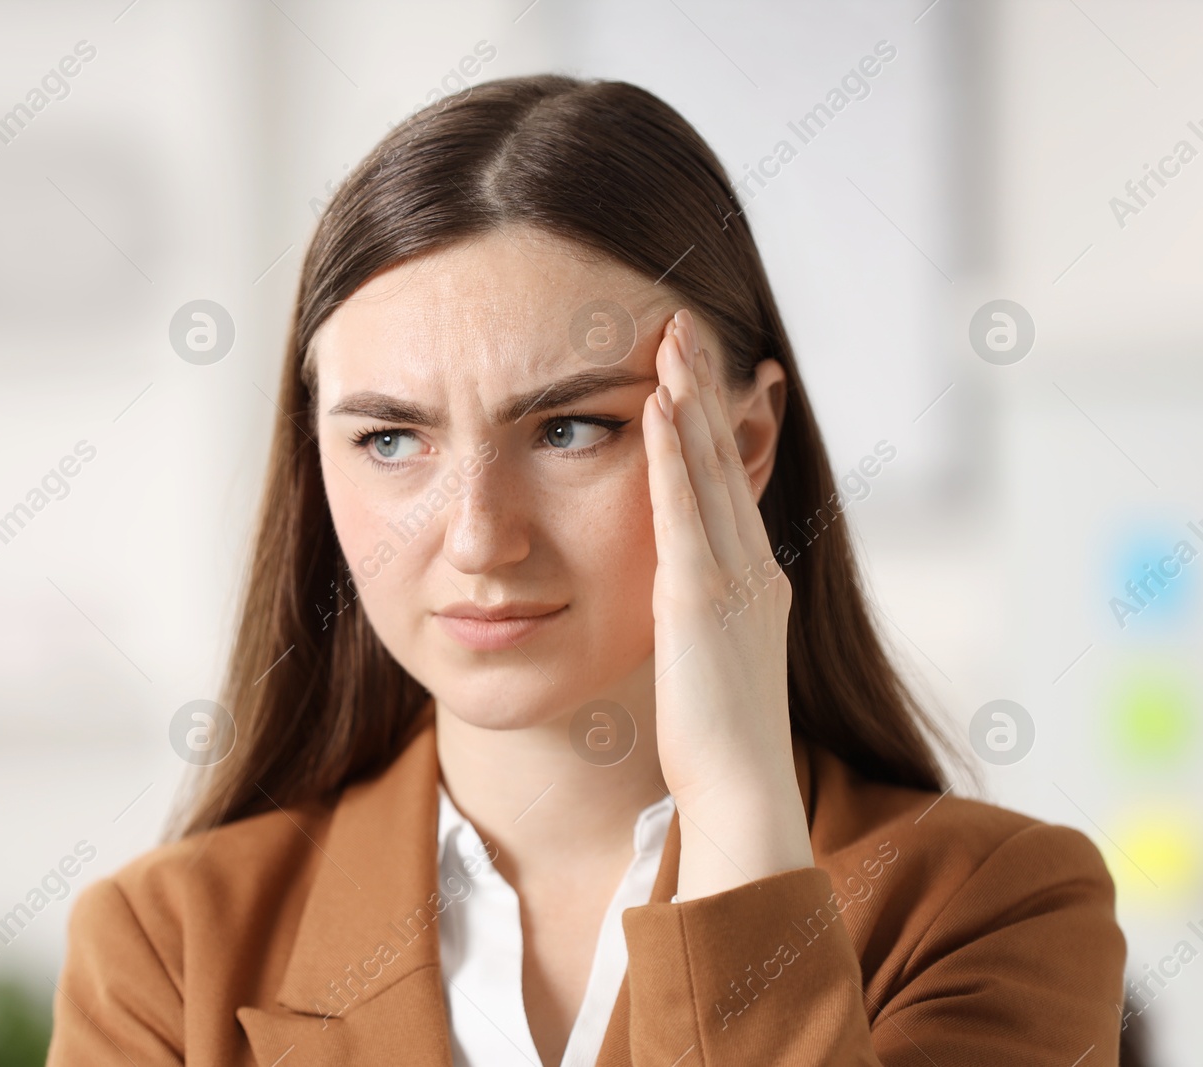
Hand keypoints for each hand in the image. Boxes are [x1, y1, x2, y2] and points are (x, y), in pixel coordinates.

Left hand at [640, 309, 812, 899]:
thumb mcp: (711, 653)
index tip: (692, 363)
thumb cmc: (716, 734)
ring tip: (672, 337)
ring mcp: (731, 577)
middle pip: (726, 455)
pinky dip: (675, 453)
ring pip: (711, 469)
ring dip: (691, 398)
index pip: (729, 478)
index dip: (712, 416)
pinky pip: (685, 510)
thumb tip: (677, 583)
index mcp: (752, 575)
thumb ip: (698, 607)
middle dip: (704, 384)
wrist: (740, 786)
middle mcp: (751, 563)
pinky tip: (661, 407)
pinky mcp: (702, 597)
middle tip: (683, 320)